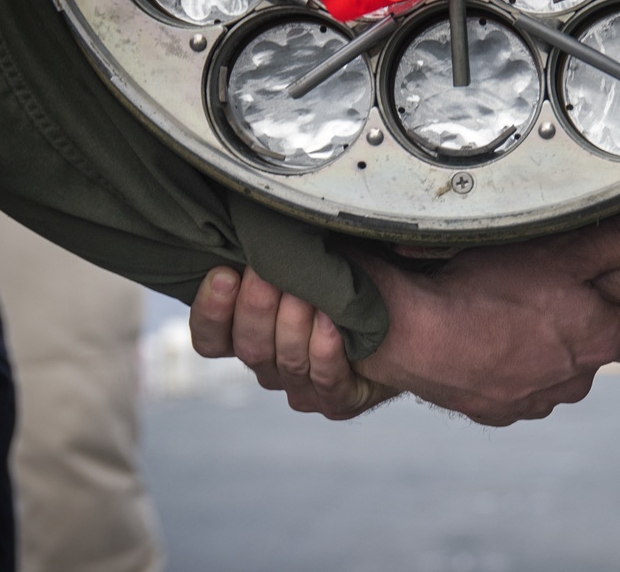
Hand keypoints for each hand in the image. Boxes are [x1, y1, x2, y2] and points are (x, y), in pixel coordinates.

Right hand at [190, 266, 399, 418]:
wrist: (410, 317)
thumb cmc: (352, 279)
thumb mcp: (312, 257)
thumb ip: (280, 251)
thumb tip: (256, 219)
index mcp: (252, 335)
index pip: (210, 339)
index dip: (210, 311)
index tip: (224, 273)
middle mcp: (271, 367)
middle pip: (248, 348)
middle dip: (257, 306)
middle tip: (268, 271)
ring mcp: (303, 388)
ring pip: (285, 363)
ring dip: (294, 324)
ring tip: (307, 292)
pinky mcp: (338, 401)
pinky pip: (325, 380)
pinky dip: (326, 350)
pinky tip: (332, 322)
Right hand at [350, 187, 619, 425]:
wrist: (411, 333)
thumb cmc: (484, 288)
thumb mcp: (561, 250)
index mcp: (598, 342)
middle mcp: (572, 382)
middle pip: (598, 354)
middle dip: (587, 329)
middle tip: (558, 294)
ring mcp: (531, 401)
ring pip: (556, 375)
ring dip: (546, 352)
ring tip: (514, 315)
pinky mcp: (494, 411)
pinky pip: (515, 391)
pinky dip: (509, 370)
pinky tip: (485, 341)